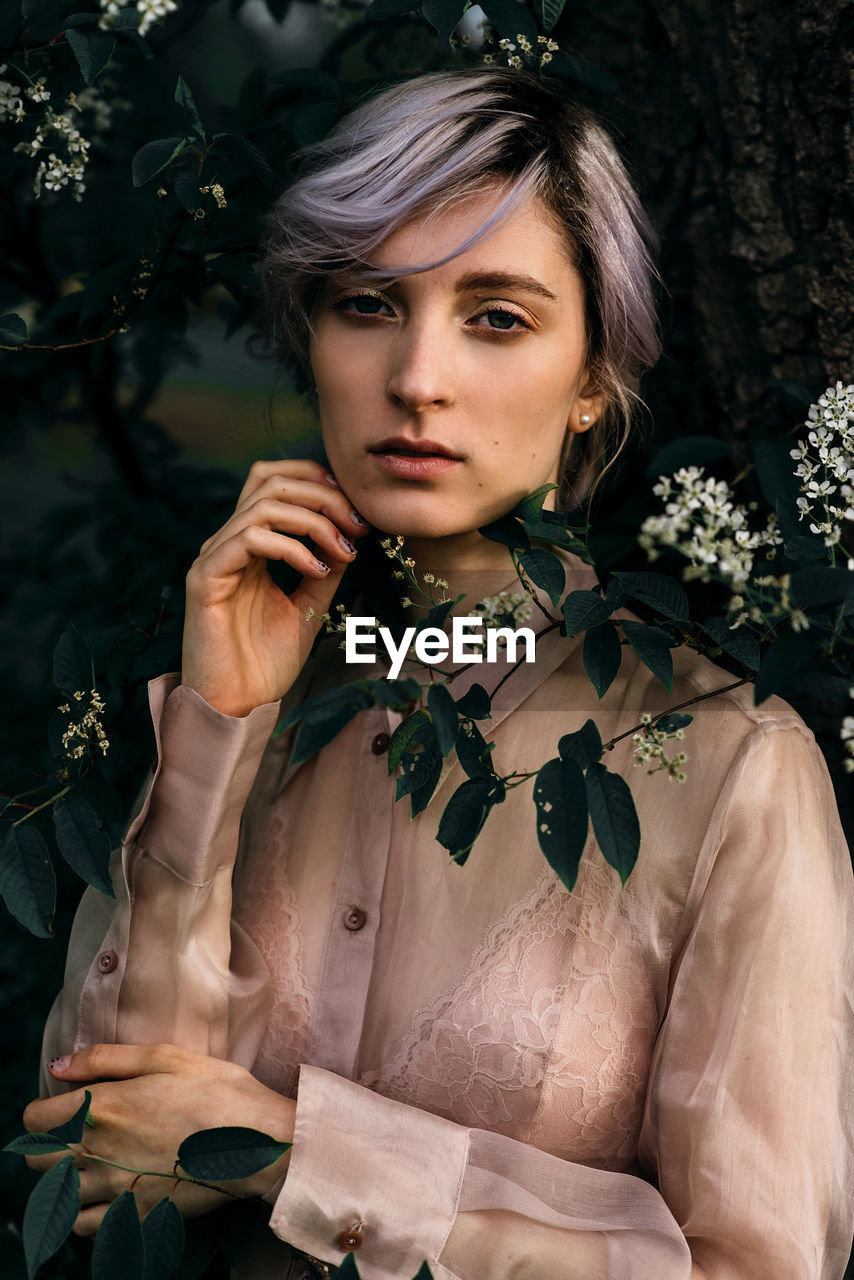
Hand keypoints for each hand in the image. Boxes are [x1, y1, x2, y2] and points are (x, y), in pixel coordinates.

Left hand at [22, 1043, 295, 1235]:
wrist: (257, 1142)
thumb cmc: (216, 1090)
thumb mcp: (164, 1057)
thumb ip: (104, 1059)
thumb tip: (57, 1067)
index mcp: (102, 1108)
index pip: (34, 1119)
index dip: (46, 1108)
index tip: (69, 1103)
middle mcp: (98, 1152)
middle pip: (37, 1158)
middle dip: (49, 1142)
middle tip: (82, 1129)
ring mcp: (113, 1190)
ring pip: (56, 1194)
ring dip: (65, 1176)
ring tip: (95, 1160)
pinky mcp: (133, 1216)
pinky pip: (82, 1226)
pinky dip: (84, 1212)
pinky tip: (105, 1192)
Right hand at [182, 459, 369, 715]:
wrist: (238, 706)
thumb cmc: (266, 664)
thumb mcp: (309, 607)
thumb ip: (325, 569)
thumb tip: (350, 534)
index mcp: (249, 546)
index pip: (274, 482)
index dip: (316, 482)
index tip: (356, 513)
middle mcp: (227, 543)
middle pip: (271, 482)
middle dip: (323, 496)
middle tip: (358, 527)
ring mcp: (213, 558)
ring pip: (263, 504)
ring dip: (314, 521)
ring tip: (342, 551)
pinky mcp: (204, 578)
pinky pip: (249, 538)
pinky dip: (291, 547)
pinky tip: (315, 571)